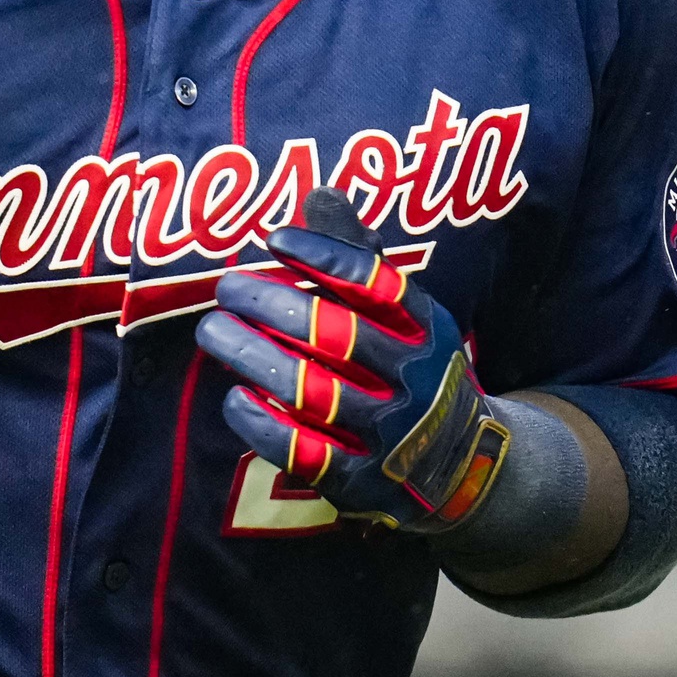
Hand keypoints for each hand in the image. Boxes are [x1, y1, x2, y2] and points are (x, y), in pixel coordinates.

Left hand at [194, 188, 512, 531]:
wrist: (463, 467)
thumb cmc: (414, 369)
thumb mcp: (407, 314)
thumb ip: (362, 258)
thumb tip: (319, 193)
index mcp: (429, 328)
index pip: (377, 284)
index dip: (325, 256)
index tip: (274, 238)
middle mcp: (415, 379)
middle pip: (335, 335)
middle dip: (271, 304)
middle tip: (226, 286)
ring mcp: (392, 436)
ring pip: (312, 391)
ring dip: (252, 357)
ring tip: (212, 331)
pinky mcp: (365, 483)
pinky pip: (305, 453)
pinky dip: (263, 425)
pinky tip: (234, 398)